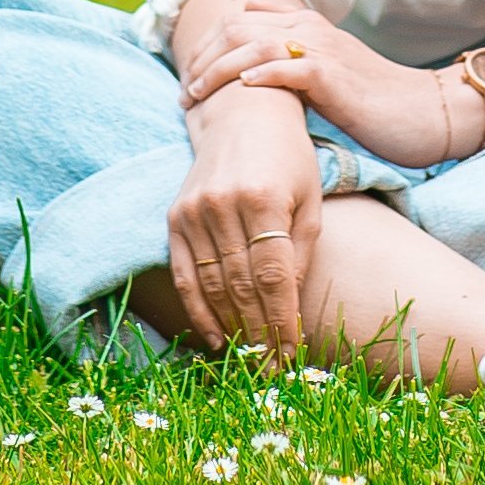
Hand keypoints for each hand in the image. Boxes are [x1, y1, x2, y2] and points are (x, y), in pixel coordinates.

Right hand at [162, 85, 326, 354]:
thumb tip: (289, 309)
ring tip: (249, 360)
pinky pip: (185, 275)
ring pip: (212, 286)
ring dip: (231, 329)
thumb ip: (300, 252)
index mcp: (264, 198)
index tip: (291, 354)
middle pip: (241, 287)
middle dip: (258, 334)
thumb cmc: (287, 158)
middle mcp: (224, 205)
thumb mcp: (309, 199)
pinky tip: (216, 337)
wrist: (241, 114)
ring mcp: (195, 211)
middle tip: (271, 370)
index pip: (272, 276)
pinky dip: (199, 311)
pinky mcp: (175, 217)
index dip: (281, 321)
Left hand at [176, 2, 467, 167]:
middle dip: (202, 57)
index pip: (239, 19)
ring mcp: (324, 50)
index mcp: (306, 25)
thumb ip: (292, 62)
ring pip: (254, 44)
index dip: (206, 44)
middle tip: (183, 91)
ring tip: (197, 94)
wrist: (427, 112)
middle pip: (238, 28)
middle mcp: (311, 29)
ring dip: (219, 69)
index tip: (188, 75)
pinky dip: (262, 76)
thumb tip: (248, 70)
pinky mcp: (336, 76)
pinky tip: (244, 90)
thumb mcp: (327, 73)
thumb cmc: (375, 102)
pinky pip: (290, 68)